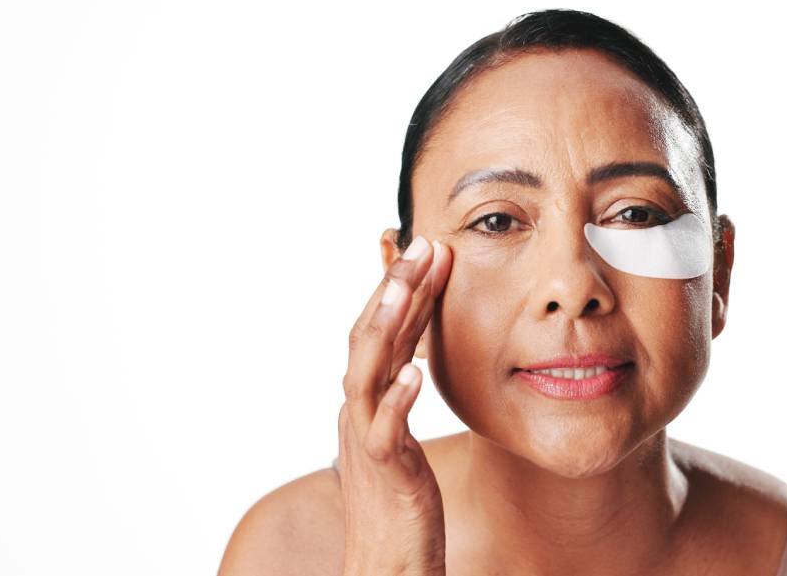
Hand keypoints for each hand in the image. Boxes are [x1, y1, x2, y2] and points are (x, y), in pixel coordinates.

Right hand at [338, 236, 452, 575]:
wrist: (385, 566)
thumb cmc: (397, 503)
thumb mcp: (397, 437)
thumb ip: (398, 397)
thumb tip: (406, 361)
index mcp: (365, 401)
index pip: (380, 332)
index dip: (401, 288)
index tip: (428, 248)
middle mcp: (358, 413)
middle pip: (368, 338)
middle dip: (394, 287)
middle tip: (423, 243)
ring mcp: (368, 441)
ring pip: (365, 372)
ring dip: (386, 325)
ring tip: (407, 284)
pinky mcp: (385, 474)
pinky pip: (385, 432)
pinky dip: (396, 399)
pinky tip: (414, 372)